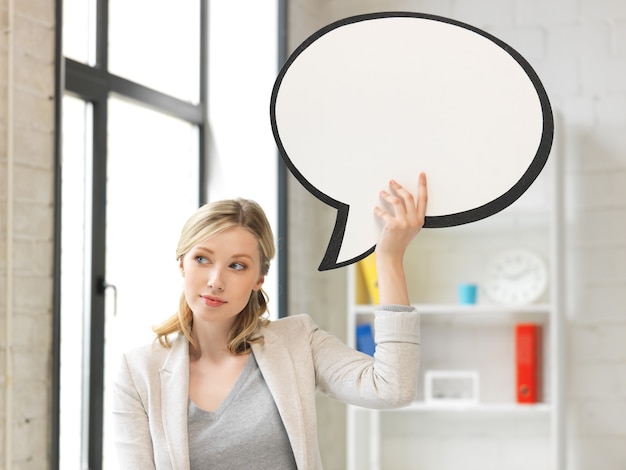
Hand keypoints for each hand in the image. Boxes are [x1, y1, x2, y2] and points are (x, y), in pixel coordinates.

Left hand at [373, 173, 426, 305]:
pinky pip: (384, 212)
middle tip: (392, 182)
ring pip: (396, 201)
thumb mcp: (410, 228)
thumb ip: (410, 215)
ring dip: (387, 195)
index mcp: (419, 220)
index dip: (423, 185)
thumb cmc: (398, 241)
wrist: (391, 255)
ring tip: (382, 193)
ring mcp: (404, 223)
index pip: (423, 199)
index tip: (421, 175)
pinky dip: (378, 210)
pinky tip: (376, 209)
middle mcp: (414, 221)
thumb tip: (401, 198)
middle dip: (399, 187)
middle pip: (408, 197)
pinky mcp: (393, 225)